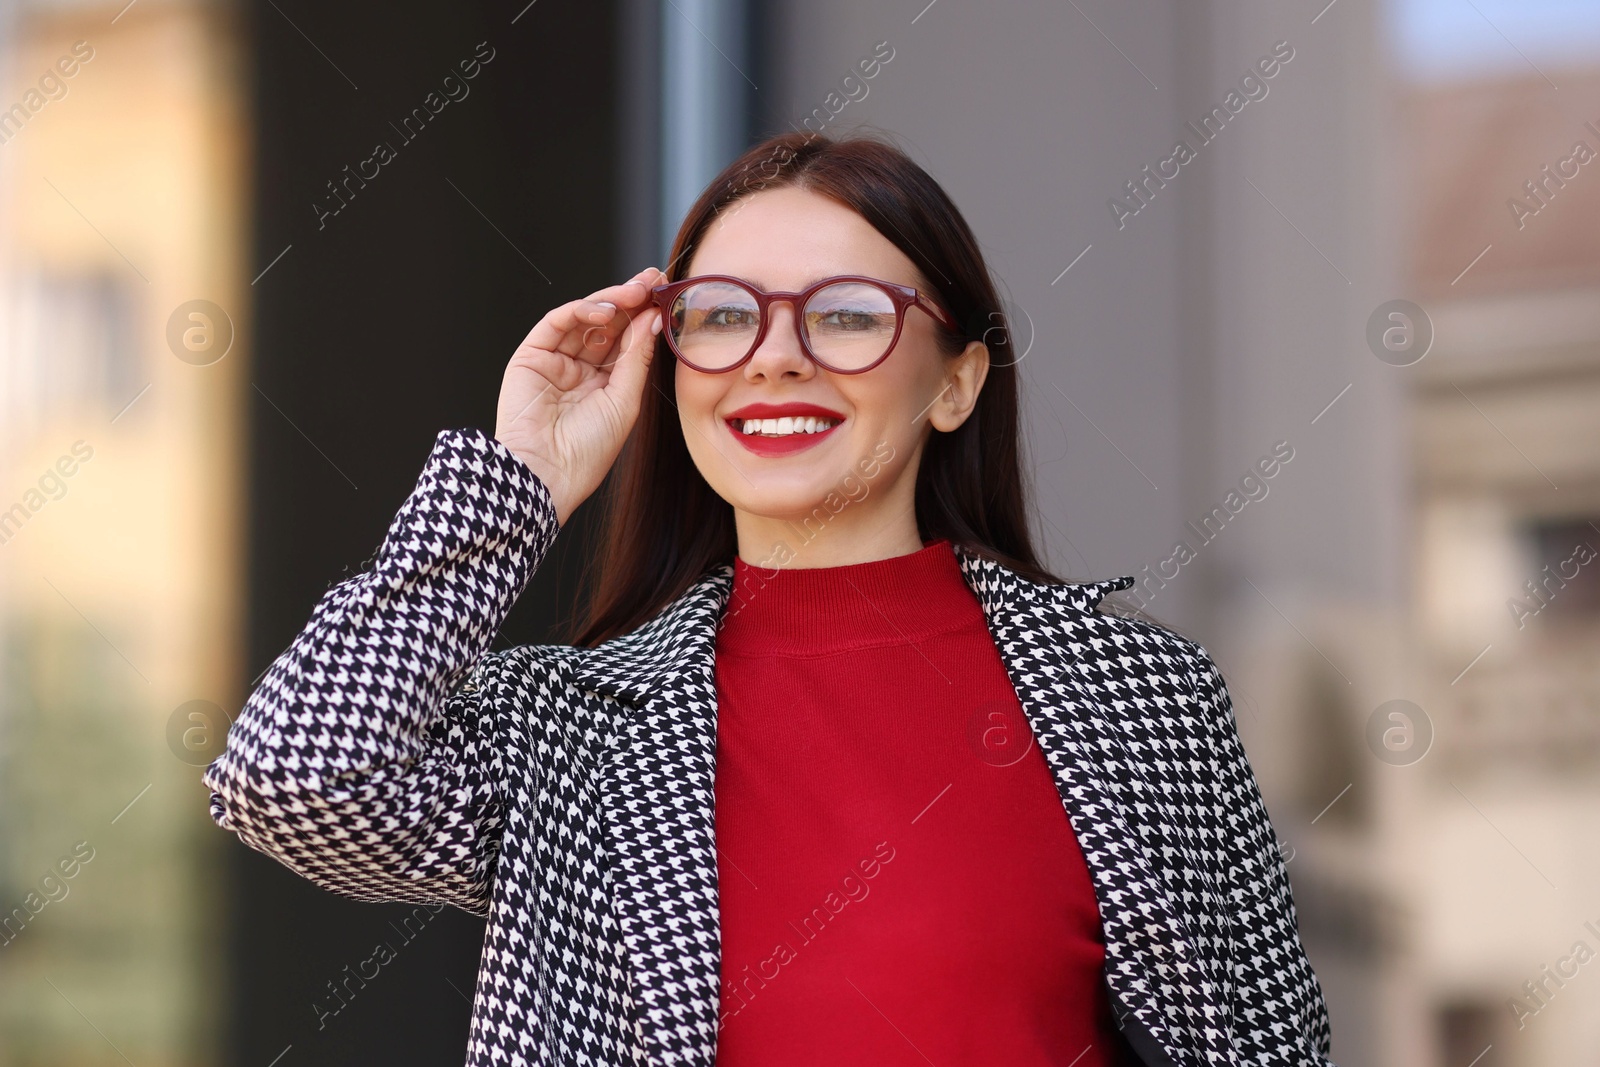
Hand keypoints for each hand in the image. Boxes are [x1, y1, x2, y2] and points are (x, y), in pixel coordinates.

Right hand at [494, 266, 665, 525]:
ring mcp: (555, 361)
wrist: (546, 474)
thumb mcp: (625, 401)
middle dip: (631, 300)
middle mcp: (581, 369)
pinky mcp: (531, 356)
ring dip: (611, 301)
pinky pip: (557, 323)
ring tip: (636, 291)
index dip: (644, 316)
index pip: (627, 340)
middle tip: (653, 280)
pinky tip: (606, 311)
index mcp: (606, 384)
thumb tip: (652, 318)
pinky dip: (581, 310)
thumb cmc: (587, 451)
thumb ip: (637, 357)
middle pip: (608, 324)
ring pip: (584, 318)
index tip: (666, 294)